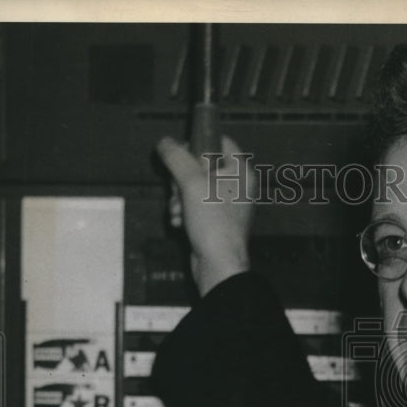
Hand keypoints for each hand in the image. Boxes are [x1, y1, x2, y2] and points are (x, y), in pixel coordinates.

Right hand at [157, 135, 254, 295]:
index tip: (181, 151)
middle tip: (177, 188)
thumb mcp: (192, 183)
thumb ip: (177, 158)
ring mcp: (227, 205)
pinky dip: (183, 213)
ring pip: (194, 187)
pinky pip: (194, 207)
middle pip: (202, 166)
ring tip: (178, 210)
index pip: (221, 142)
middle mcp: (238, 186)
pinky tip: (179, 222)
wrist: (219, 264)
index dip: (198, 143)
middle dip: (181, 178)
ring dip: (178, 198)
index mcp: (241, 172)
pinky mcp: (216, 221)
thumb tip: (165, 143)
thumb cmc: (214, 223)